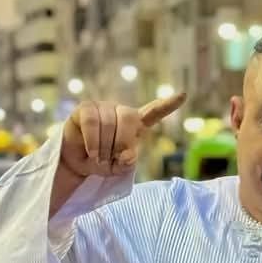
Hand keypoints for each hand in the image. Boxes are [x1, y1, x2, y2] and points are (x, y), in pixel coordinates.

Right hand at [60, 93, 185, 177]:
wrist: (78, 164)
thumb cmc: (103, 163)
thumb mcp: (119, 167)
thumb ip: (127, 162)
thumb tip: (126, 154)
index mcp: (136, 124)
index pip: (154, 112)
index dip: (168, 104)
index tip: (183, 95)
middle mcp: (121, 112)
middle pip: (128, 119)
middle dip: (123, 142)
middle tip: (115, 158)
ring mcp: (103, 108)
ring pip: (108, 123)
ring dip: (104, 148)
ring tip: (100, 159)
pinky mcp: (85, 108)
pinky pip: (91, 121)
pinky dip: (93, 141)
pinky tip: (92, 152)